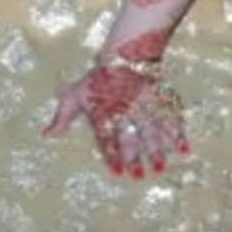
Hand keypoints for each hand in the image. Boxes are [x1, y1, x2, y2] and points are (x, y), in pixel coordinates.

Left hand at [43, 64, 187, 177]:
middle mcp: (125, 109)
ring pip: (151, 130)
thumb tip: (47, 135)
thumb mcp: (76, 95)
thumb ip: (63, 116)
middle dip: (135, 156)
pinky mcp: (161, 100)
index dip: (113, 154)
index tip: (118, 171)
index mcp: (105, 111)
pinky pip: (171, 119)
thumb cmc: (98, 79)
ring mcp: (145, 104)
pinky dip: (179, 134)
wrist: (125, 55)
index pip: (108, 136)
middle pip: (130, 136)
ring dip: (157, 150)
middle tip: (139, 176)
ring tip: (160, 168)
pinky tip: (184, 150)